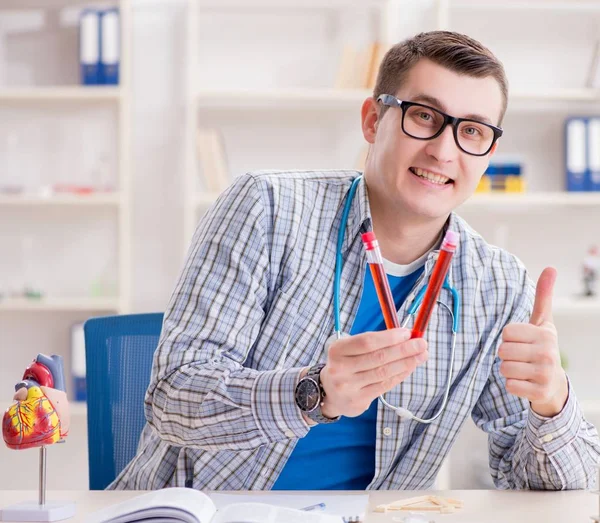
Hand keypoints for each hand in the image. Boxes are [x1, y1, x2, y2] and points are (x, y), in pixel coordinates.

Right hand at [318, 328, 427, 418]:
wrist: (329, 392)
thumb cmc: (346, 364)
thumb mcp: (350, 349)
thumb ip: (374, 342)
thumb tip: (406, 336)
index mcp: (337, 350)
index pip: (367, 341)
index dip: (390, 337)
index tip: (407, 333)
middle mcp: (340, 369)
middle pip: (378, 357)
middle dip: (404, 349)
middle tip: (421, 344)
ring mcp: (348, 387)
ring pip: (384, 373)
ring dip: (406, 363)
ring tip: (421, 355)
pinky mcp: (358, 401)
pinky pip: (384, 386)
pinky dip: (400, 375)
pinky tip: (410, 368)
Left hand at [499, 267, 568, 416]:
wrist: (555, 384)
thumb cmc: (542, 347)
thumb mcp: (543, 322)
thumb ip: (543, 296)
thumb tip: (551, 268)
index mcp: (545, 334)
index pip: (506, 333)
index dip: (509, 338)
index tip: (522, 342)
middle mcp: (548, 353)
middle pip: (502, 350)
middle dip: (507, 354)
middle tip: (521, 357)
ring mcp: (545, 374)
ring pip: (503, 368)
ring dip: (508, 370)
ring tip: (523, 369)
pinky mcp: (539, 392)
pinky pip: (509, 385)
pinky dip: (512, 385)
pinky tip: (525, 382)